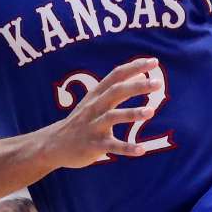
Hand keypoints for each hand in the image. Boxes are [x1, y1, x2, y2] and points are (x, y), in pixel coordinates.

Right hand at [40, 58, 160, 168]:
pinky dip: (126, 148)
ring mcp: (93, 126)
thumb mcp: (94, 100)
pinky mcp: (93, 145)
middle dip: (137, 86)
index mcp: (96, 95)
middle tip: (158, 83)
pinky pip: (112, 146)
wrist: (54, 145)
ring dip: (132, 113)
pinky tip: (141, 150)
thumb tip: (141, 73)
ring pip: (112, 117)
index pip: (116, 75)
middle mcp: (94, 107)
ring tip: (151, 111)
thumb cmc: (81, 120)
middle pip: (116, 92)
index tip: (154, 61)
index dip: (134, 67)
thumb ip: (116, 87)